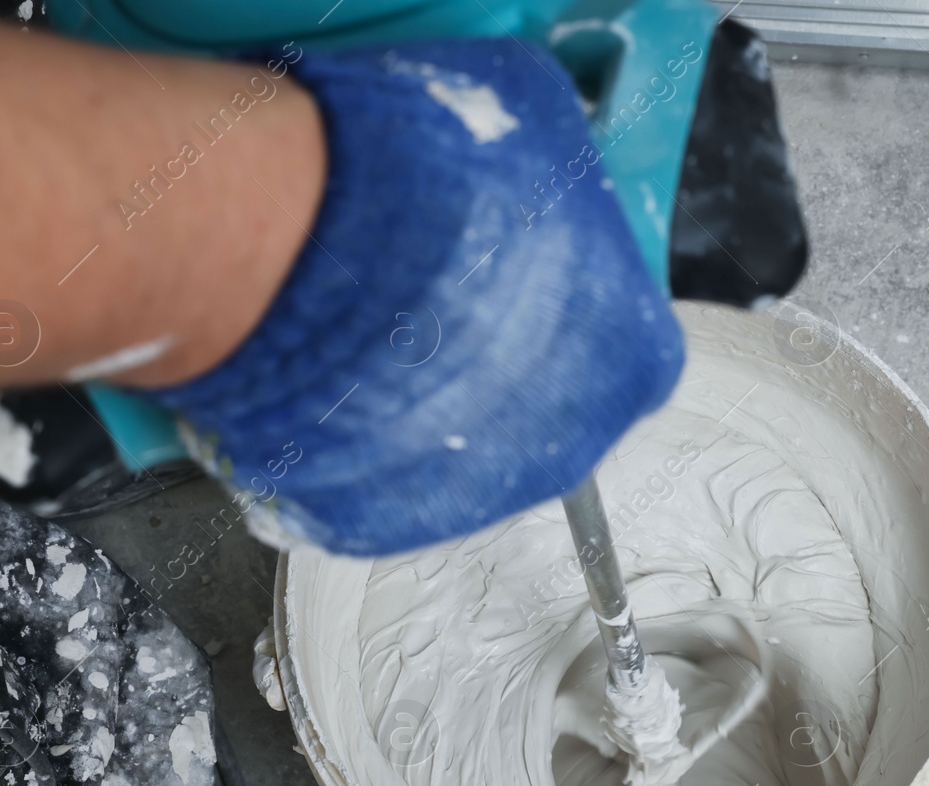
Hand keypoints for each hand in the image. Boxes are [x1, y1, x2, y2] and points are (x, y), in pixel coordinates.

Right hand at [144, 39, 684, 555]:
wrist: (295, 248)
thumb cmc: (431, 182)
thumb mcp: (535, 117)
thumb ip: (557, 180)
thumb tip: (536, 178)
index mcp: (634, 362)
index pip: (623, 340)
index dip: (566, 298)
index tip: (517, 265)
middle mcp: (566, 450)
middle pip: (537, 401)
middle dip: (487, 351)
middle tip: (427, 290)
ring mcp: (468, 500)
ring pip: (447, 447)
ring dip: (413, 396)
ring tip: (360, 322)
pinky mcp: (371, 526)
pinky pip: (364, 477)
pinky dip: (341, 435)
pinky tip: (311, 372)